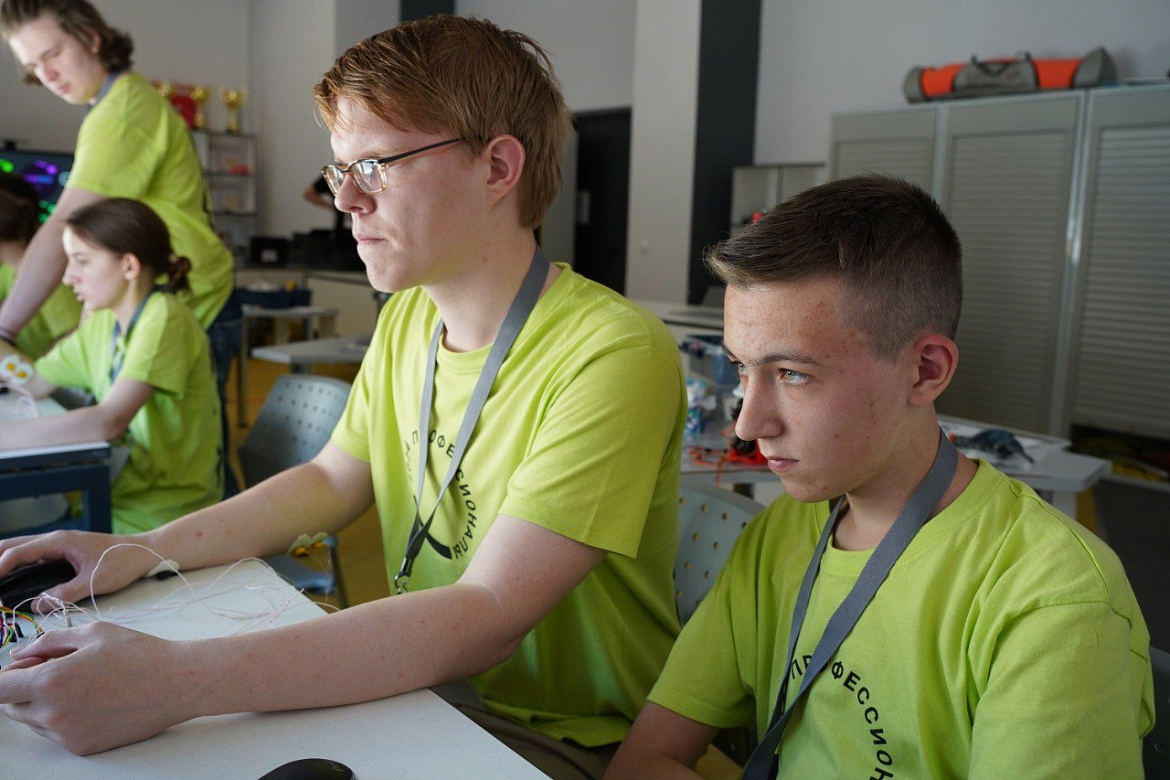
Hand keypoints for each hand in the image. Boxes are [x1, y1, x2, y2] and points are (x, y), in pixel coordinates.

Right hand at [0, 531, 158, 611]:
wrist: (144, 551)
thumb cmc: (123, 562)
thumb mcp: (94, 581)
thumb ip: (64, 594)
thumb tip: (36, 605)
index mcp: (59, 542)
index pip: (18, 553)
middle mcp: (55, 539)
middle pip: (13, 546)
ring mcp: (59, 544)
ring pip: (21, 550)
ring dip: (5, 562)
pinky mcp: (64, 552)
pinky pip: (33, 556)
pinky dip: (18, 565)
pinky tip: (12, 579)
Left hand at [0, 622, 198, 754]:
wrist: (178, 684)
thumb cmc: (141, 654)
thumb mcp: (94, 633)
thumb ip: (49, 641)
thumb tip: (20, 654)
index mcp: (52, 680)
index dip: (7, 676)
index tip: (23, 668)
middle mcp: (54, 713)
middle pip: (10, 708)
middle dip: (23, 689)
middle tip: (56, 671)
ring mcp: (67, 734)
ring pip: (33, 722)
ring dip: (43, 704)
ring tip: (82, 685)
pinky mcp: (82, 747)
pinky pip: (56, 734)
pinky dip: (64, 719)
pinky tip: (93, 701)